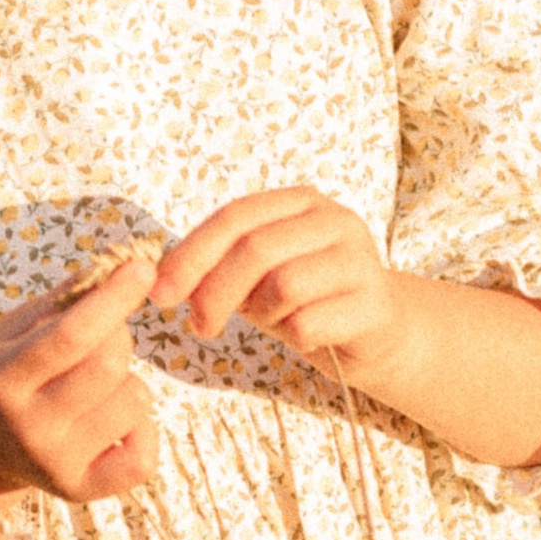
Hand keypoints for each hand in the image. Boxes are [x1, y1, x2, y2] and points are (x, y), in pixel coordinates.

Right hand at [0, 250, 163, 508]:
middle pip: (109, 367)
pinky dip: (143, 429)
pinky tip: (116, 421)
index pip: (70, 336)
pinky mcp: (82, 491)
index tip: (141, 269)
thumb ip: (60, 301)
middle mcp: (29, 427)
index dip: (112, 299)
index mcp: (4, 379)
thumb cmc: (2, 374)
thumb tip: (118, 266)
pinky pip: (143, 456)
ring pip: (134, 402)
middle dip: (119, 337)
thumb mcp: (12, 331)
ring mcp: (56, 464)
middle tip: (102, 339)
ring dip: (127, 382)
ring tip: (95, 386)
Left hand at [155, 190, 416, 399]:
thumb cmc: (309, 301)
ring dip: (263, 314)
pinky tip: (307, 335)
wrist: (379, 335)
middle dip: (214, 292)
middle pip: (256, 249)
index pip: (235, 217)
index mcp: (301, 203)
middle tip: (200, 326)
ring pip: (284, 285)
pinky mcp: (375, 304)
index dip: (192, 254)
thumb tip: (161, 280)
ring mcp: (360, 260)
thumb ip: (219, 267)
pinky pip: (308, 323)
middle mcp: (334, 221)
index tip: (161, 292)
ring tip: (273, 322)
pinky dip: (294, 336)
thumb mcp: (259, 276)